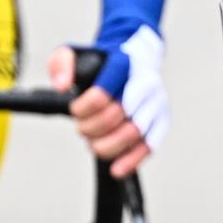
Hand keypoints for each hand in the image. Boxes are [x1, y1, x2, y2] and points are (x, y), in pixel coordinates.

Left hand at [51, 24, 166, 177]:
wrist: (134, 63)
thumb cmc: (102, 63)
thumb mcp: (74, 54)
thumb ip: (61, 64)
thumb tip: (62, 86)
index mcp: (125, 64)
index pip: (101, 95)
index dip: (82, 109)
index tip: (75, 110)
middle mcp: (146, 83)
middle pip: (115, 117)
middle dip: (91, 128)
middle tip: (82, 127)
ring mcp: (156, 104)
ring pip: (132, 134)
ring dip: (106, 145)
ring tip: (94, 143)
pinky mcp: (161, 122)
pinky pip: (149, 146)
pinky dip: (132, 160)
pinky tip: (116, 169)